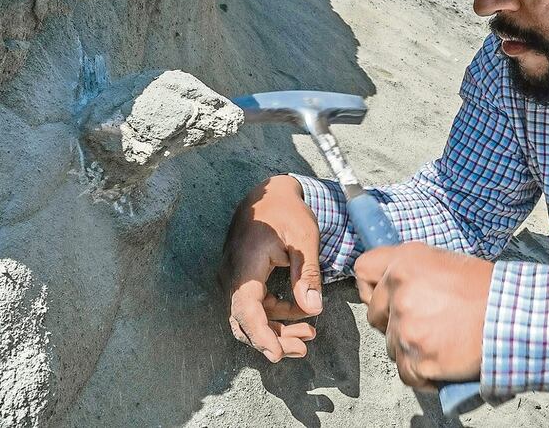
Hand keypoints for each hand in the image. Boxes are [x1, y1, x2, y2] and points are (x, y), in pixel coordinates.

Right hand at [219, 175, 320, 361]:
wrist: (269, 194)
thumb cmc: (287, 212)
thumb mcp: (304, 239)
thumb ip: (307, 273)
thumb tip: (314, 309)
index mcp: (245, 266)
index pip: (246, 310)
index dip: (261, 336)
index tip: (278, 353)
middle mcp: (233, 276)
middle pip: (246, 321)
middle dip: (274, 339)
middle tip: (304, 347)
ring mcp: (236, 279)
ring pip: (251, 317)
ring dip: (277, 329)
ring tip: (309, 335)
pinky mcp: (244, 280)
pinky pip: (256, 306)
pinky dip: (277, 315)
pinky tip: (303, 314)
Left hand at [354, 242, 493, 389]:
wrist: (514, 317)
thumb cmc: (489, 290)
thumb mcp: (445, 262)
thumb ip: (413, 272)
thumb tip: (393, 287)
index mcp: (406, 262)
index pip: (364, 271)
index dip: (372, 287)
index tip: (383, 297)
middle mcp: (400, 292)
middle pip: (375, 315)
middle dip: (393, 323)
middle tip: (424, 323)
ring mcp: (406, 327)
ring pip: (392, 346)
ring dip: (412, 348)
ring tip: (442, 341)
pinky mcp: (417, 359)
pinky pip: (406, 373)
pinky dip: (423, 373)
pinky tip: (444, 361)